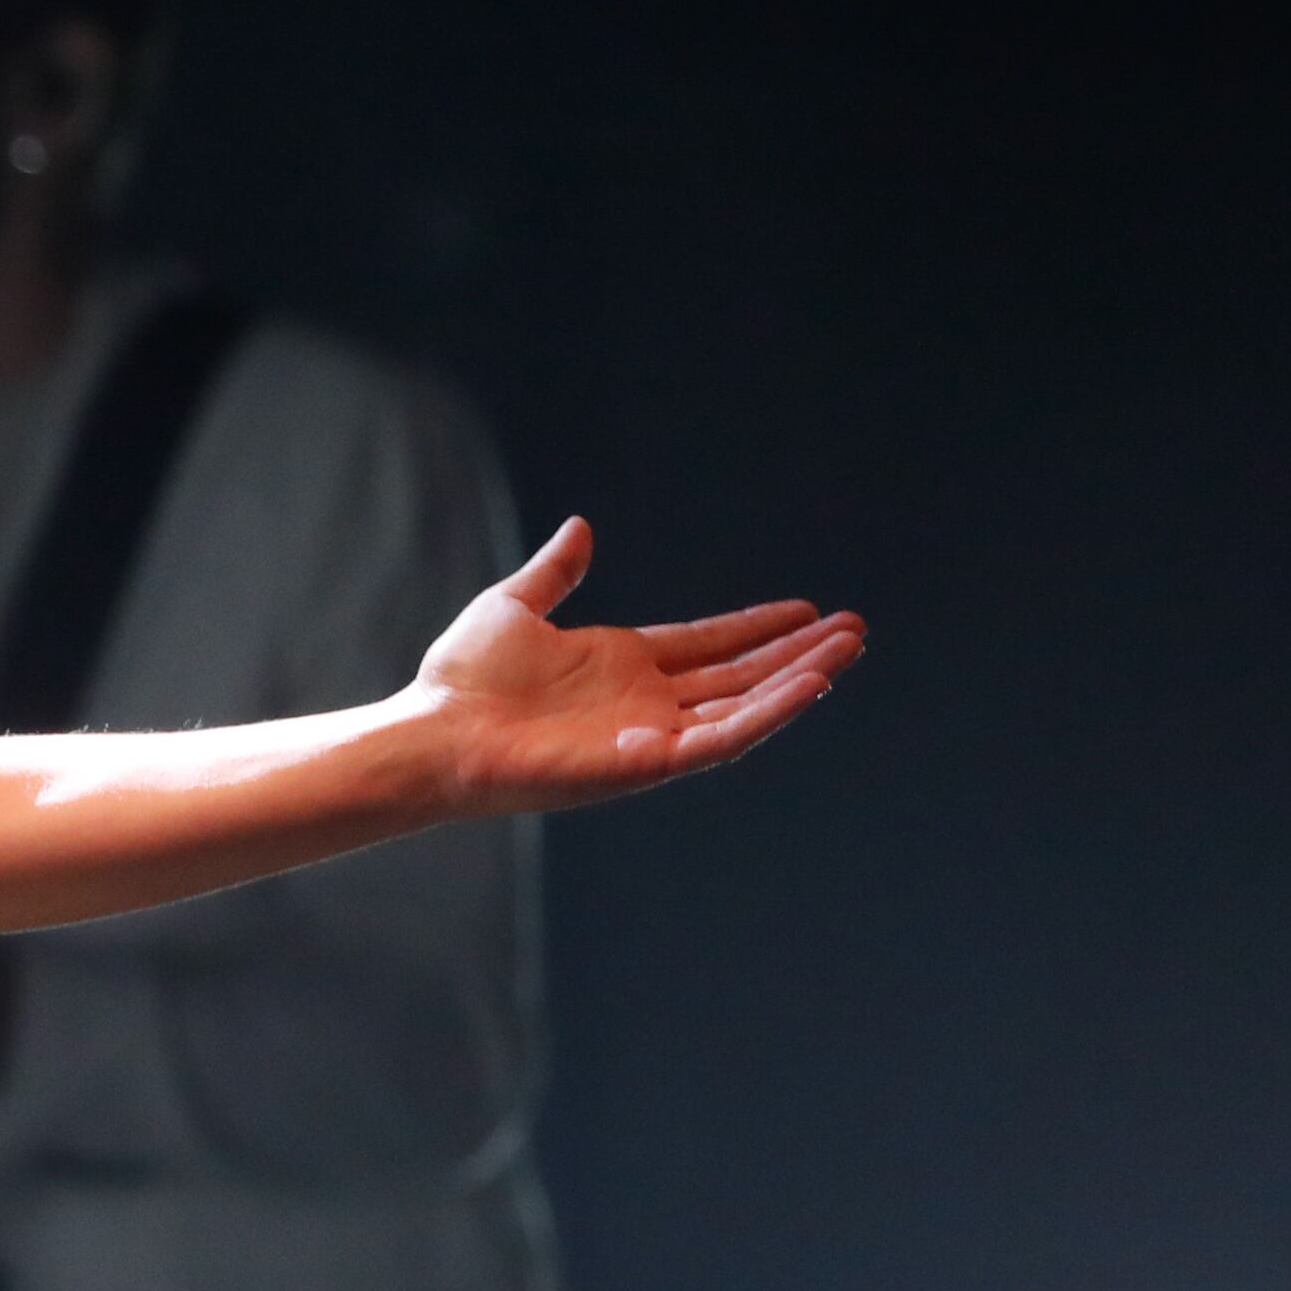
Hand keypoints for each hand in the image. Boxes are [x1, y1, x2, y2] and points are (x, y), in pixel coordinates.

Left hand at [415, 517, 863, 811]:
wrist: (437, 731)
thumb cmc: (462, 679)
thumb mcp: (514, 606)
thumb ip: (555, 572)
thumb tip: (580, 528)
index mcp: (621, 664)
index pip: (709, 644)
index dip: (757, 627)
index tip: (806, 608)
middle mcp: (645, 700)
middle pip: (741, 674)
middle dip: (797, 652)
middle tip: (853, 629)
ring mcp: (651, 733)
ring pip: (745, 704)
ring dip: (798, 678)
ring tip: (848, 649)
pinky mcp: (649, 762)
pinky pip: (724, 737)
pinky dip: (769, 713)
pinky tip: (810, 685)